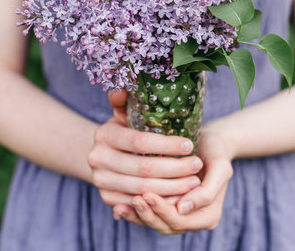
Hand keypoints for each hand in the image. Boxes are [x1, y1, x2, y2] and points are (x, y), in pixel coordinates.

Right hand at [88, 91, 203, 206]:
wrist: (107, 155)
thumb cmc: (126, 131)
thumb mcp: (125, 113)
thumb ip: (126, 101)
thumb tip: (121, 90)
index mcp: (103, 135)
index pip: (139, 142)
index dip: (167, 145)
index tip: (190, 145)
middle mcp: (97, 159)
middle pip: (143, 168)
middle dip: (175, 168)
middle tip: (197, 165)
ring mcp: (100, 181)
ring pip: (143, 189)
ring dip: (173, 187)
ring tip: (194, 181)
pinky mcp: (107, 199)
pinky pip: (139, 204)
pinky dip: (162, 201)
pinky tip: (180, 195)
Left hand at [113, 130, 233, 233]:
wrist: (210, 142)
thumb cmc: (216, 151)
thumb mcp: (220, 167)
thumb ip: (208, 191)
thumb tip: (183, 209)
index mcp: (209, 215)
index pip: (181, 220)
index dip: (163, 211)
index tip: (148, 194)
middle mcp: (193, 219)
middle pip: (166, 226)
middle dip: (148, 214)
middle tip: (134, 198)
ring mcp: (179, 215)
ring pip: (155, 223)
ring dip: (138, 216)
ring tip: (121, 206)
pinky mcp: (167, 207)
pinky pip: (150, 215)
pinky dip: (135, 213)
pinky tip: (119, 205)